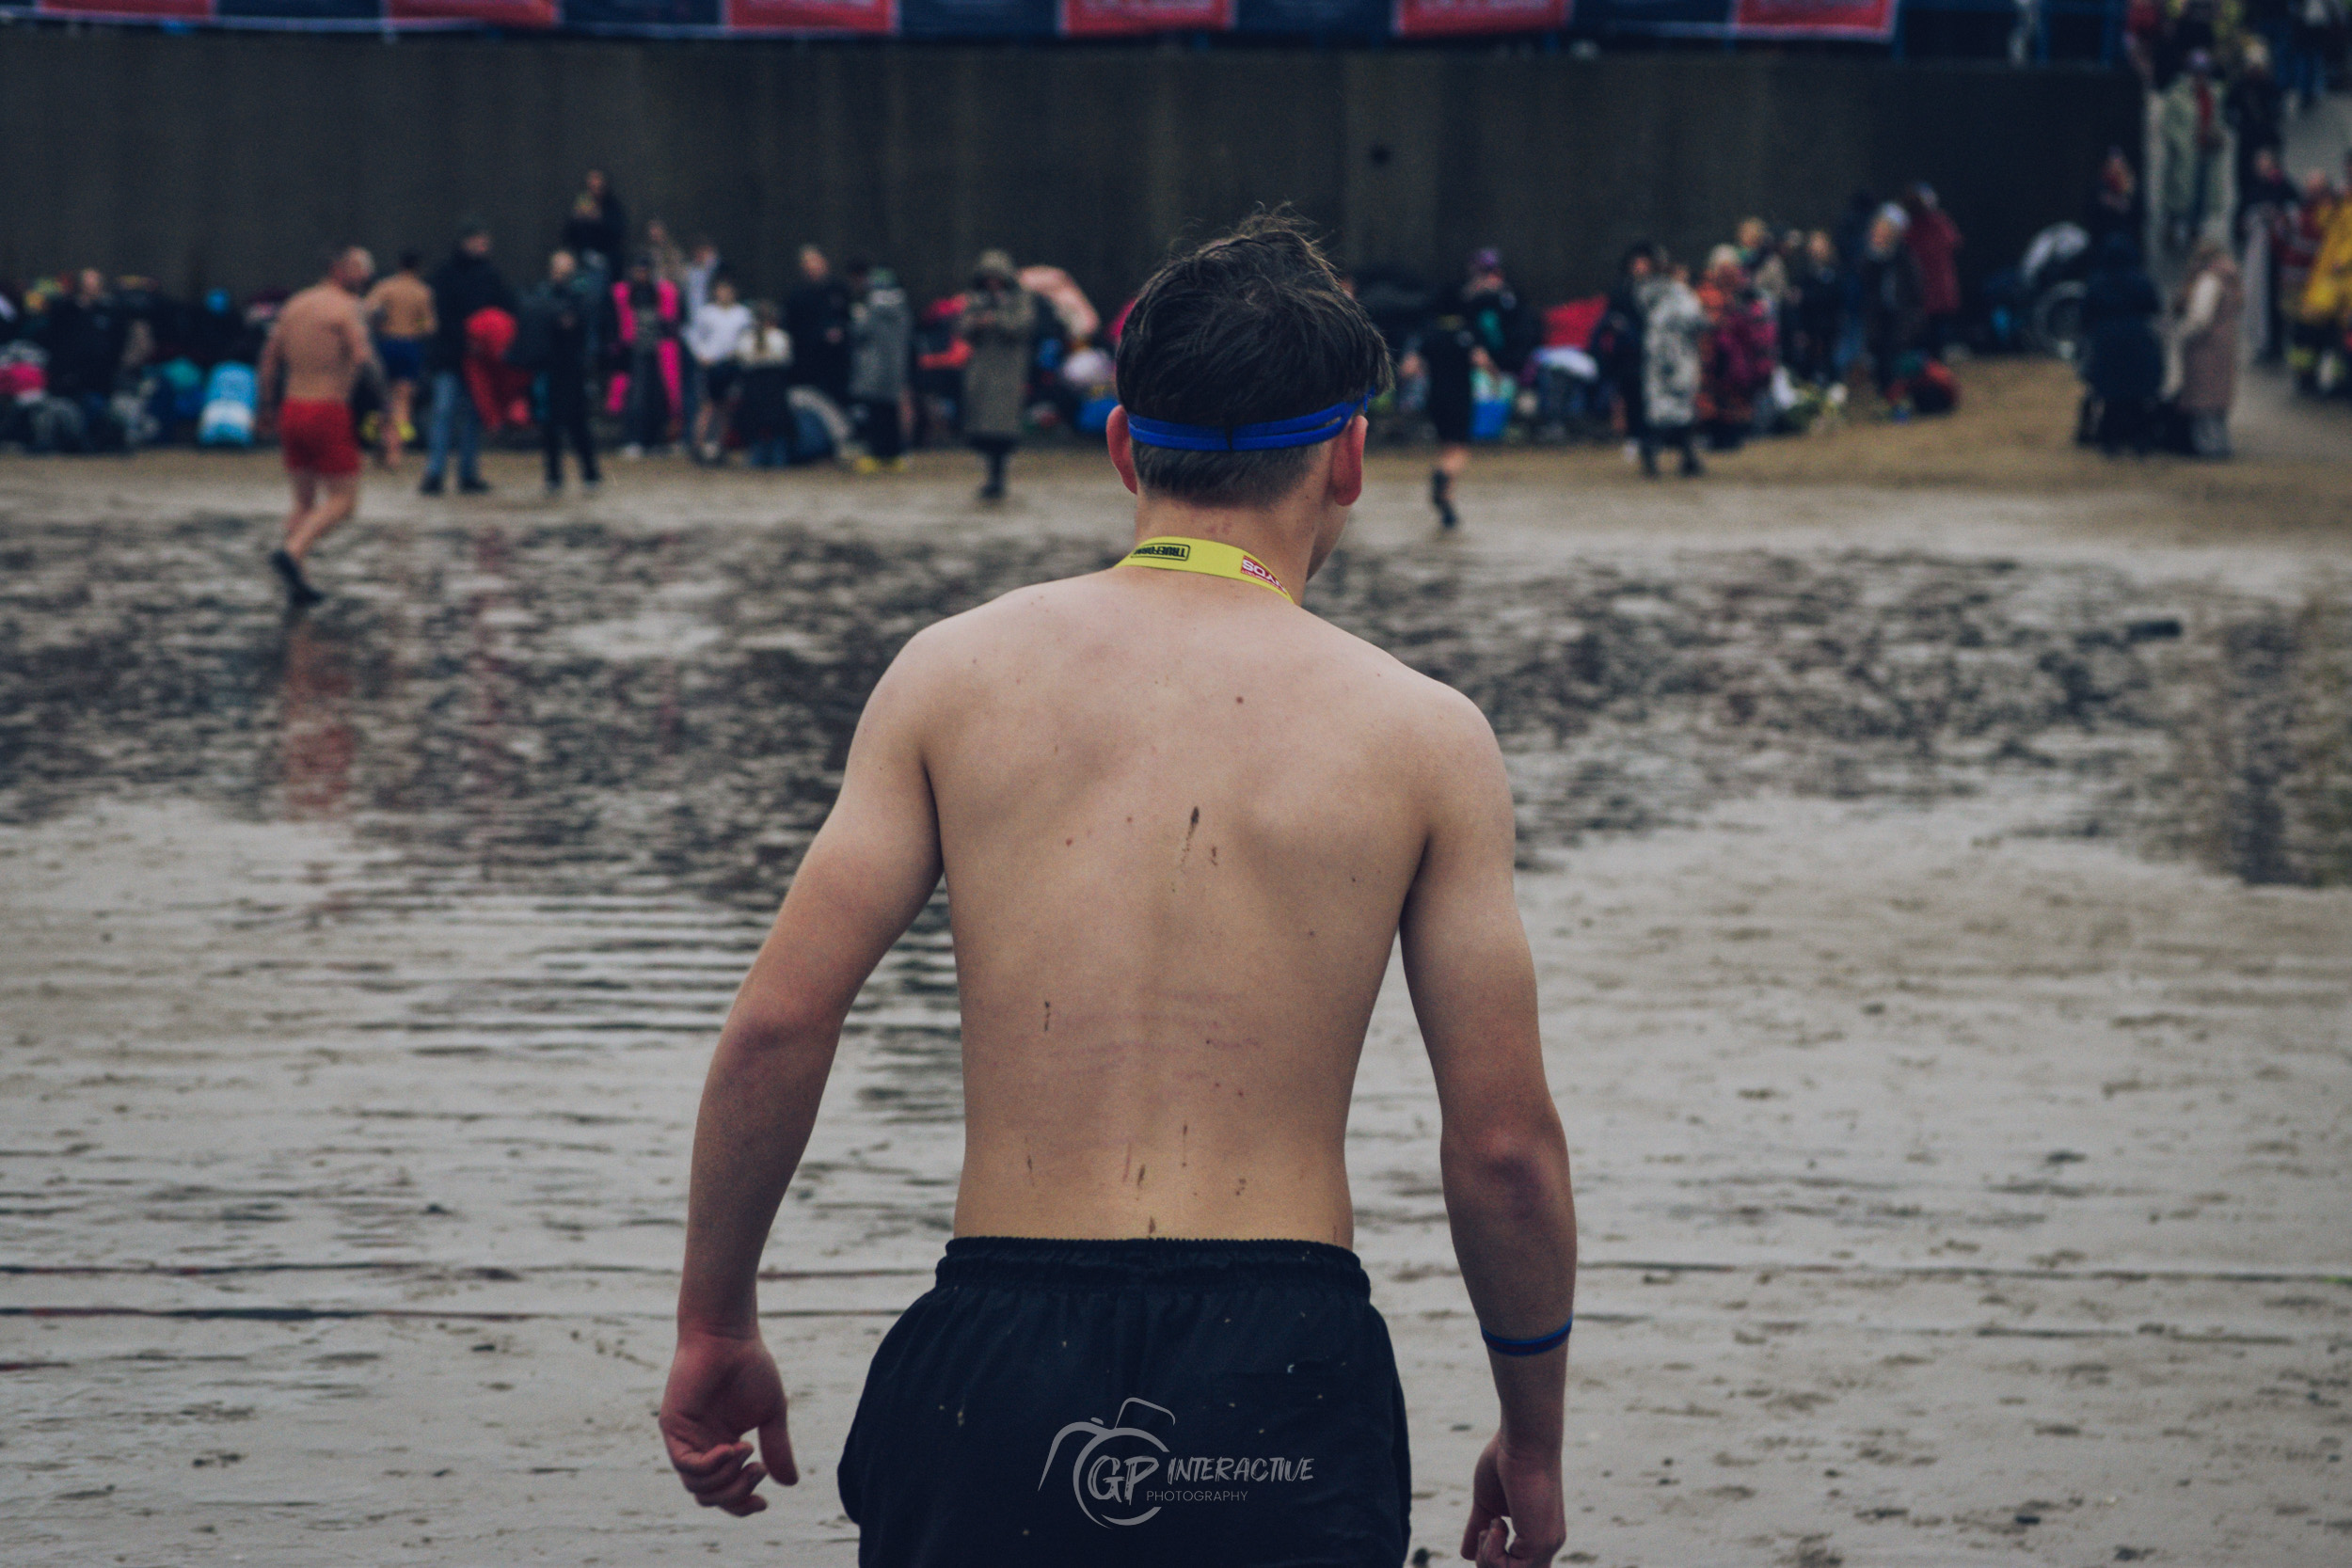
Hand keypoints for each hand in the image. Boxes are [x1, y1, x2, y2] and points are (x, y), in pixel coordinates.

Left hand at [659, 1327, 796, 1515]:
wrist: (728, 1337)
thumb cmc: (750, 1368)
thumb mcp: (771, 1414)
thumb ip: (777, 1448)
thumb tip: (790, 1484)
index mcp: (723, 1447)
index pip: (726, 1491)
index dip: (742, 1505)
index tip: (764, 1503)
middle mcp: (701, 1448)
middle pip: (710, 1497)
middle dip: (736, 1495)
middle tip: (759, 1470)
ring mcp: (685, 1439)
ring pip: (697, 1487)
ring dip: (726, 1479)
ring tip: (747, 1451)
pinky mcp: (672, 1427)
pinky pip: (686, 1464)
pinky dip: (710, 1465)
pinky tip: (731, 1448)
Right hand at [1460, 1431, 1564, 1565]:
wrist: (1522, 1441)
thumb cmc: (1505, 1462)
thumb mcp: (1488, 1504)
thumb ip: (1478, 1529)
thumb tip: (1465, 1554)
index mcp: (1538, 1534)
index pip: (1515, 1566)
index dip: (1492, 1557)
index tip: (1487, 1527)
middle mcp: (1547, 1543)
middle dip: (1487, 1562)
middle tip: (1486, 1529)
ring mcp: (1546, 1544)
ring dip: (1488, 1559)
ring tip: (1491, 1525)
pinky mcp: (1540, 1542)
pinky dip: (1492, 1553)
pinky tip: (1496, 1524)